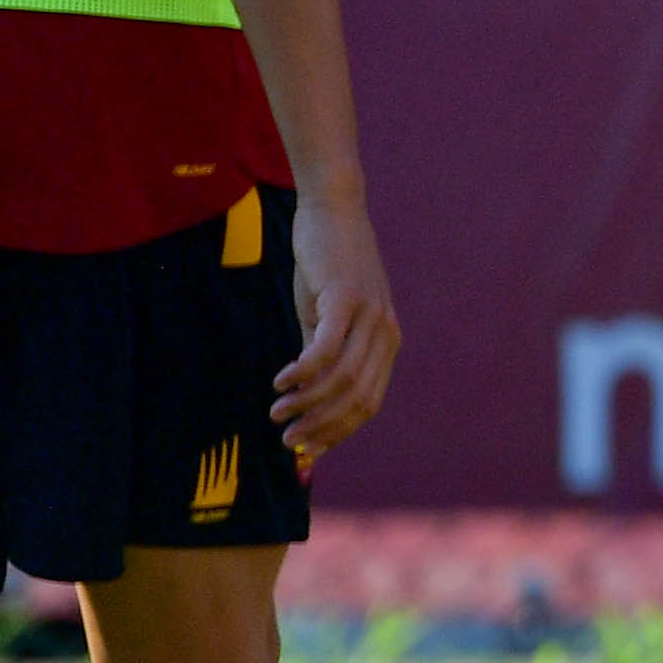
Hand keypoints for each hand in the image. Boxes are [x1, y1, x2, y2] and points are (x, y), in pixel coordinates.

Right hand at [274, 182, 399, 466]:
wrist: (332, 212)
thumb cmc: (326, 268)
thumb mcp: (324, 318)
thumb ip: (320, 356)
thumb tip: (304, 398)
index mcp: (386, 343)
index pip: (368, 403)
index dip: (337, 432)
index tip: (307, 450)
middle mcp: (386, 333)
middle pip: (357, 399)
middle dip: (321, 427)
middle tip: (287, 440)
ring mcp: (370, 316)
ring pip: (341, 379)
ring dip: (306, 404)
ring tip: (276, 413)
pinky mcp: (346, 298)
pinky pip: (325, 349)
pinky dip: (303, 373)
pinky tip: (281, 382)